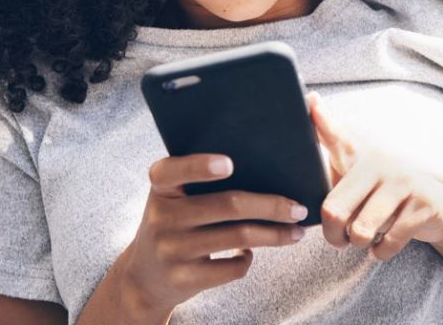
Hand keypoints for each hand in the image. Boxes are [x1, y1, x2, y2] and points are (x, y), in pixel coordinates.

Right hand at [119, 154, 309, 316]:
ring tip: (296, 232)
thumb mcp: (173, 199)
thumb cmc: (174, 224)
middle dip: (271, 206)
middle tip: (298, 208)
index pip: (172, 170)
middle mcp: (162, 217)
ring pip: (238, 237)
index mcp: (160, 188)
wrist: (144, 277)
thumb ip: (198, 183)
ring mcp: (172, 250)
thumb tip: (266, 171)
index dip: (199, 166)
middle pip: (228, 205)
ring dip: (274, 235)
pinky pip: (231, 268)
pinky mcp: (183, 278)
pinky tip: (252, 253)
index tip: (229, 164)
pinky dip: (248, 260)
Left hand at [309, 92, 442, 260]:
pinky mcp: (423, 205)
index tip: (310, 98)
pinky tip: (382, 246)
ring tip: (364, 240)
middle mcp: (382, 164)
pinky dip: (381, 252)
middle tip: (340, 241)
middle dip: (333, 235)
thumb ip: (336, 150)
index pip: (336, 138)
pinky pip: (388, 242)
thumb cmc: (391, 195)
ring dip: (360, 244)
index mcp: (362, 156)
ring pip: (362, 229)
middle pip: (334, 209)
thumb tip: (313, 103)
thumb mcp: (362, 175)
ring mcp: (404, 183)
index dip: (321, 120)